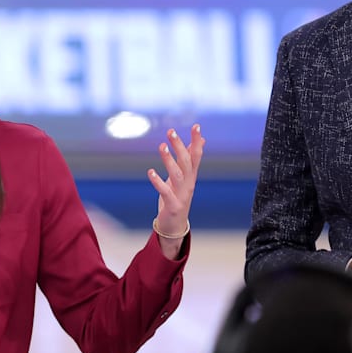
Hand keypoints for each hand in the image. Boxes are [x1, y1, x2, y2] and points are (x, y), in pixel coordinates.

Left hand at [149, 124, 204, 258]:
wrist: (175, 226)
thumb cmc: (178, 198)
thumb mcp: (185, 177)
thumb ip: (190, 159)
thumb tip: (201, 140)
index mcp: (191, 176)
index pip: (196, 155)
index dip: (197, 141)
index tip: (196, 126)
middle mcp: (189, 184)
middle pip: (187, 162)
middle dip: (180, 146)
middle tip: (171, 131)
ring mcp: (182, 195)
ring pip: (177, 175)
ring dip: (169, 160)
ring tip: (161, 146)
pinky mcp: (173, 205)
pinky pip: (165, 191)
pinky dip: (158, 182)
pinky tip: (150, 172)